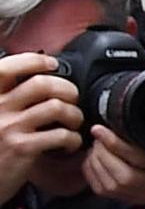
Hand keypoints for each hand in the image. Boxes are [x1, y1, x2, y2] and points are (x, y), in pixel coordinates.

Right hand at [0, 51, 83, 197]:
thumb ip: (11, 98)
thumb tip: (41, 77)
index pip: (6, 67)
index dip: (33, 60)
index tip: (52, 63)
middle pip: (41, 84)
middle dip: (67, 89)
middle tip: (73, 99)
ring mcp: (9, 127)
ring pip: (56, 107)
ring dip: (74, 114)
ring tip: (74, 123)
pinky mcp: (22, 148)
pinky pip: (60, 135)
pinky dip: (73, 139)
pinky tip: (69, 144)